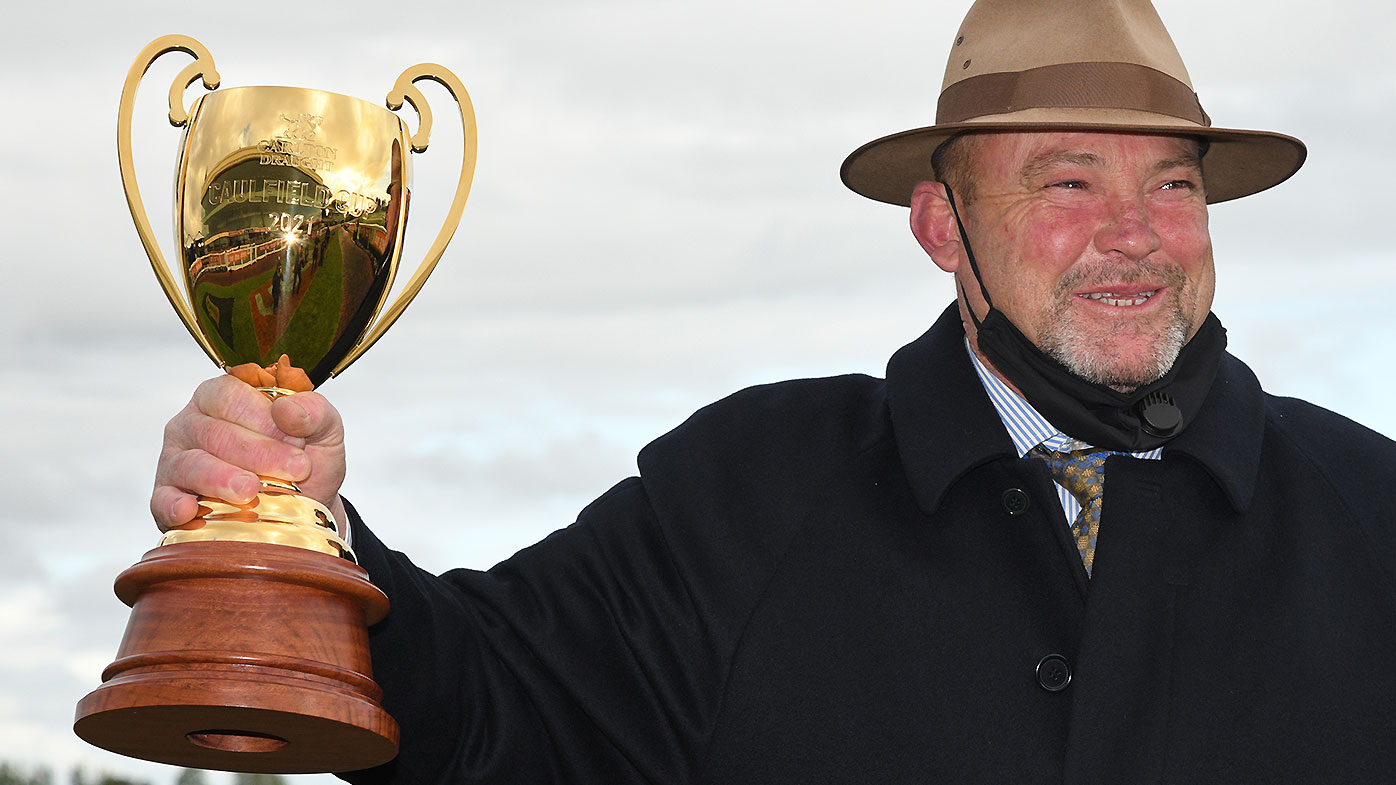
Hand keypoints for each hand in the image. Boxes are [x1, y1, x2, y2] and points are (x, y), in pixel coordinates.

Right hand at [151, 374, 347, 531]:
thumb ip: (315, 411)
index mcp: (223, 397)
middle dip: (257, 453)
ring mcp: (175, 461)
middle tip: (294, 471)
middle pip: (214, 432)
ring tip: (251, 491)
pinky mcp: (167, 498)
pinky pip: (163, 500)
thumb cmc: (303, 461)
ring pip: (191, 464)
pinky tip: (190, 510)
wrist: (301, 510)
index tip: (298, 442)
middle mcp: (192, 424)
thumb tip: (288, 410)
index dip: (263, 418)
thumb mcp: (323, 431)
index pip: (231, 396)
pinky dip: (175, 505)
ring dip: (222, 478)